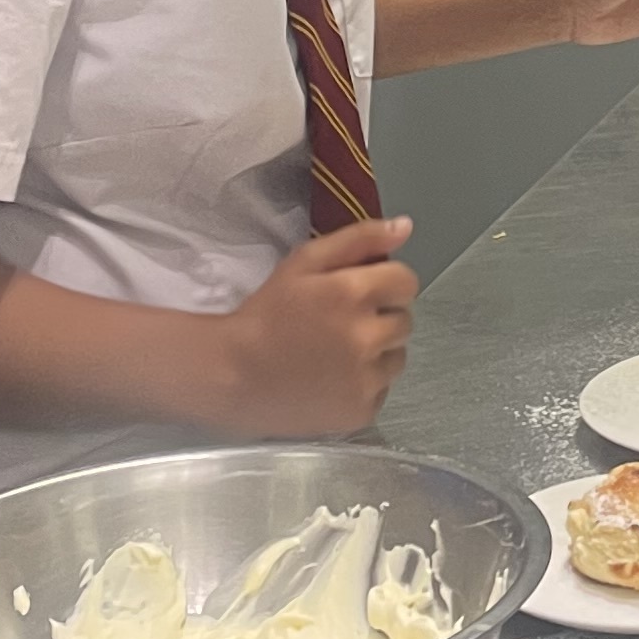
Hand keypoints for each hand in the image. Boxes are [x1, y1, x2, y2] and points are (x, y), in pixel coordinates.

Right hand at [222, 217, 416, 434]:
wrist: (232, 375)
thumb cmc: (267, 314)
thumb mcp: (304, 262)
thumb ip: (360, 239)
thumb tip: (405, 226)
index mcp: (354, 293)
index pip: (407, 282)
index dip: (385, 284)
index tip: (360, 294)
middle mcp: (367, 337)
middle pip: (405, 320)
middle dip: (381, 318)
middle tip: (341, 324)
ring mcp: (365, 379)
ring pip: (398, 357)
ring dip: (378, 353)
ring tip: (337, 354)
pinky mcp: (360, 412)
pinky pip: (382, 390)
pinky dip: (365, 385)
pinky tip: (333, 380)